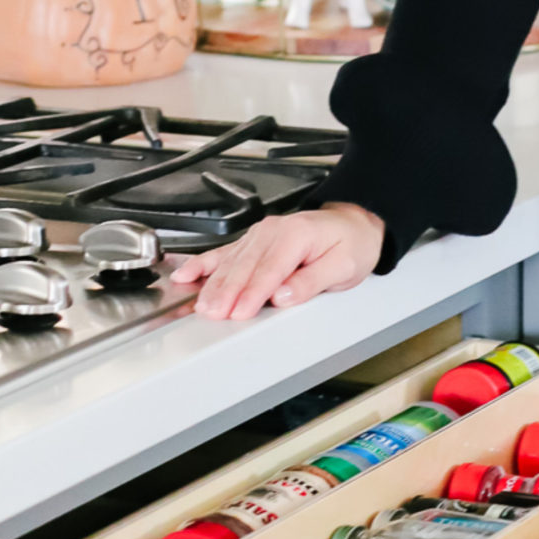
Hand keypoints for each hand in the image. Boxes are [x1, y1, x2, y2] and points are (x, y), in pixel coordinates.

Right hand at [173, 203, 385, 321]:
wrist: (352, 224)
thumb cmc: (350, 244)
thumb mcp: (343, 266)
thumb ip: (311, 281)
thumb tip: (284, 296)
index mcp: (296, 235)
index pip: (269, 270)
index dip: (253, 294)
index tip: (240, 313)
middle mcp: (273, 231)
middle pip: (244, 267)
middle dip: (226, 292)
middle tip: (212, 314)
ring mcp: (260, 235)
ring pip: (230, 263)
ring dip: (213, 285)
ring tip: (201, 305)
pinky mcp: (253, 241)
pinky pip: (224, 253)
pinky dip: (203, 265)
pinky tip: (186, 275)